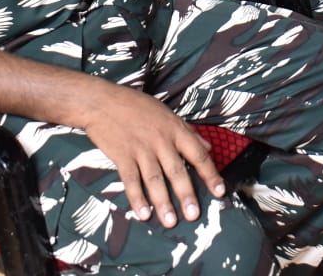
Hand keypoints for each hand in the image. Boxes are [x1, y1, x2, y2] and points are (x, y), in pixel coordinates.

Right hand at [79, 81, 225, 227]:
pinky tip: (143, 213)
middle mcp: (161, 140)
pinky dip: (137, 198)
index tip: (219, 191)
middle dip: (186, 195)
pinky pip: (131, 180)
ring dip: (163, 202)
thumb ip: (188, 131)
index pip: (198, 154)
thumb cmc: (136, 106)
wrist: (103, 102)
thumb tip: (208, 147)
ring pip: (155, 179)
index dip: (210, 174)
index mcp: (175, 129)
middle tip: (194, 215)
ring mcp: (141, 149)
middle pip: (177, 170)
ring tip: (170, 221)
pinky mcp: (122, 156)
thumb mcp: (167, 113)